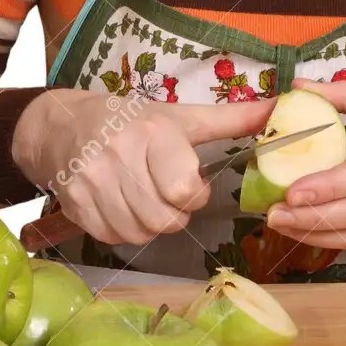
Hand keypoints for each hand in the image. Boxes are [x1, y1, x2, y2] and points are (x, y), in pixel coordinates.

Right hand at [12, 88, 273, 247]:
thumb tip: (281, 109)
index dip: (192, 194)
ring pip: (139, 233)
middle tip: (164, 193)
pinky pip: (112, 237)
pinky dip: (122, 228)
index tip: (187, 181)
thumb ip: (232, 119)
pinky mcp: (74, 203)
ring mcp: (92, 181)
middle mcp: (118, 154)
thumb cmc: (130, 121)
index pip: (183, 190)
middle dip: (172, 213)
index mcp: (152, 131)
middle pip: (164, 219)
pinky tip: (120, 204)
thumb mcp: (181, 116)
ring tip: (142, 197)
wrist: (63, 124)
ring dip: (148, 223)